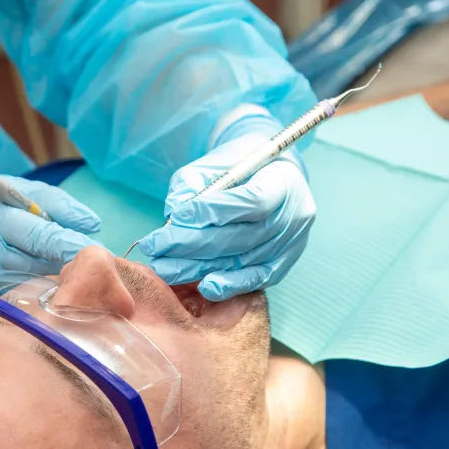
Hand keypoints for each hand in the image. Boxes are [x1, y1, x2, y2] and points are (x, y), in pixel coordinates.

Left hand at [137, 116, 315, 300]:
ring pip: (242, 260)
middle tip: (155, 248)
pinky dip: (229, 284)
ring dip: (199, 267)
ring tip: (164, 268)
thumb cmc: (239, 164)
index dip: (213, 211)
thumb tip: (175, 212)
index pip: (251, 201)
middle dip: (192, 244)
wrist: (271, 173)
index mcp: (282, 181)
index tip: (177, 218)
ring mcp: (291, 243)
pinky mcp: (284, 263)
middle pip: (241, 237)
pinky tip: (203, 286)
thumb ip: (193, 183)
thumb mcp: (215, 161)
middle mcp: (293, 215)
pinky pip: (255, 279)